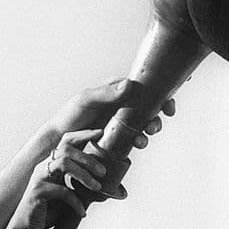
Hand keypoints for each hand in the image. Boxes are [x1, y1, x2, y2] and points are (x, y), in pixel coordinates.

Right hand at [9, 129, 107, 228]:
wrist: (26, 228)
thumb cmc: (49, 211)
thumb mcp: (70, 196)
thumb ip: (85, 189)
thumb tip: (112, 188)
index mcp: (52, 163)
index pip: (66, 141)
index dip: (83, 134)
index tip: (100, 133)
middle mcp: (44, 166)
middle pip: (67, 149)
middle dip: (88, 158)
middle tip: (103, 171)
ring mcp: (39, 177)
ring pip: (64, 163)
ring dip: (84, 174)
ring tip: (96, 187)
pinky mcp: (37, 191)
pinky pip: (62, 191)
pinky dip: (76, 202)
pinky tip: (82, 213)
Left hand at [47, 79, 175, 151]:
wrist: (60, 139)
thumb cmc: (70, 115)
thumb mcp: (86, 100)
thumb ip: (106, 93)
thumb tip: (128, 85)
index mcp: (117, 90)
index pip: (143, 86)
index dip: (161, 92)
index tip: (169, 101)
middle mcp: (122, 105)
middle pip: (150, 106)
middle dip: (159, 115)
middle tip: (157, 123)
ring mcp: (122, 122)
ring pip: (145, 123)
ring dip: (151, 129)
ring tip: (145, 137)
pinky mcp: (119, 137)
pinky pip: (135, 138)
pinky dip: (140, 141)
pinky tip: (137, 144)